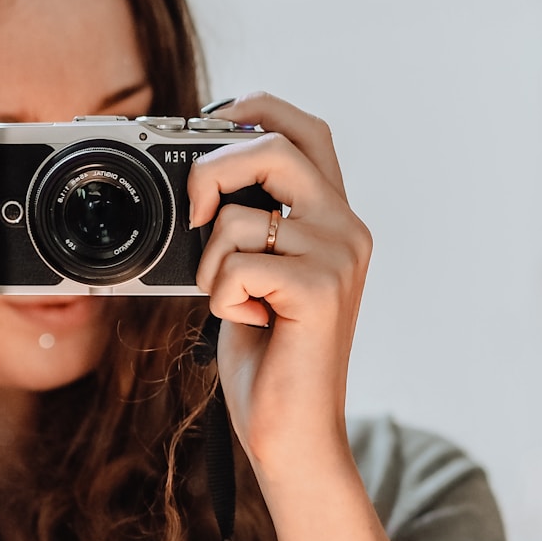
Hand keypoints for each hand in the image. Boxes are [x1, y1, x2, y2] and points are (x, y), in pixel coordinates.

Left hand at [187, 92, 372, 470]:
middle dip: (212, 170)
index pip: (305, 129)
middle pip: (273, 146)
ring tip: (237, 302)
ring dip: (211, 265)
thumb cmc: (268, 356)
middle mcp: (346, 228)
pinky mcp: (320, 289)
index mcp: (333, 217)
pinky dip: (222, 298)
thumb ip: (247, 223)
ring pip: (239, 218)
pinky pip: (237, 266)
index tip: (210, 124)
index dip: (256, 110)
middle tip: (194, 214)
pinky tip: (253, 324)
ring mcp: (338, 256)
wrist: (293, 430)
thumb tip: (201, 183)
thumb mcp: (253, 273)